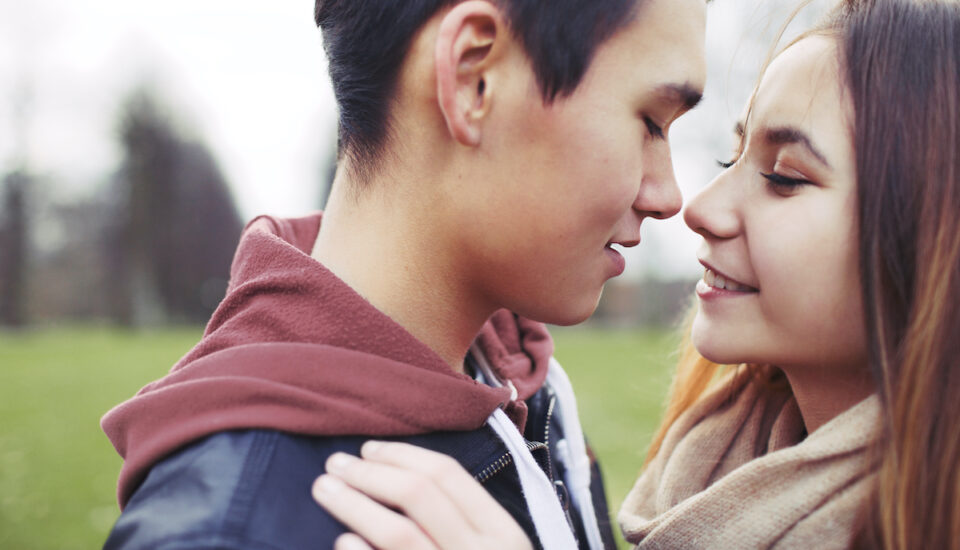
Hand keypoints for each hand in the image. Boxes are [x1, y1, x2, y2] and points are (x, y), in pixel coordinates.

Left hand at [312, 441, 533, 549]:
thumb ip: (462, 522)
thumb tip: (395, 475)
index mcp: (503, 535)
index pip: (447, 475)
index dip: (401, 456)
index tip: (367, 449)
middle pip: (417, 495)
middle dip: (369, 472)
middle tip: (333, 464)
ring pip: (395, 532)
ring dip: (353, 503)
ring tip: (324, 490)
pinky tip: (342, 542)